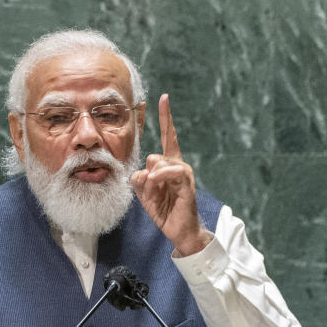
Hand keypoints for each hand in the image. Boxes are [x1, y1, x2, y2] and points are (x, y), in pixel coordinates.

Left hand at [131, 94, 211, 255]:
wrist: (178, 229)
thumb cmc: (163, 210)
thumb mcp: (144, 193)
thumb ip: (139, 179)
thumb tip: (145, 171)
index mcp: (168, 164)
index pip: (168, 136)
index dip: (165, 117)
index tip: (163, 98)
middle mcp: (178, 164)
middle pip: (153, 157)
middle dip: (146, 177)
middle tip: (152, 194)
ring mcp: (183, 171)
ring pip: (157, 163)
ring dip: (151, 183)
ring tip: (158, 197)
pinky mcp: (187, 181)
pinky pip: (168, 171)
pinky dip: (159, 178)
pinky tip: (157, 186)